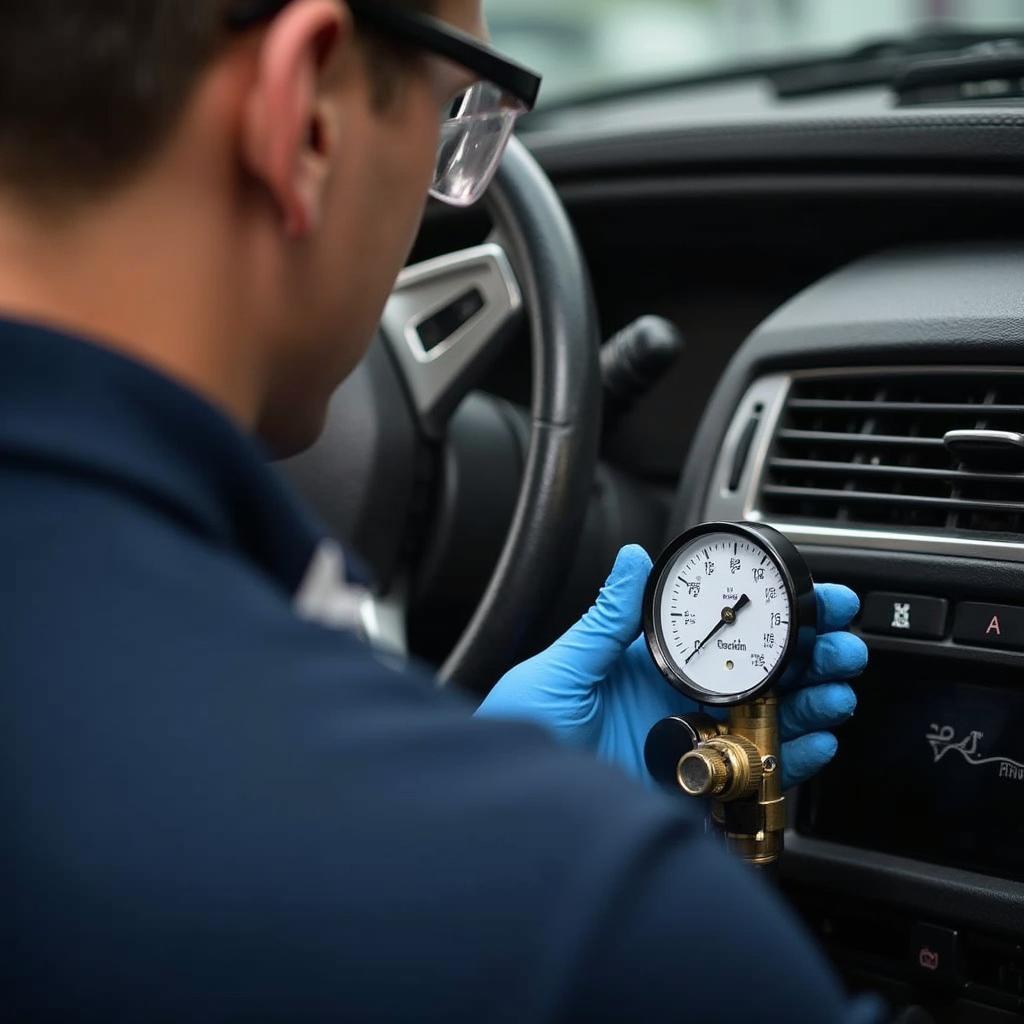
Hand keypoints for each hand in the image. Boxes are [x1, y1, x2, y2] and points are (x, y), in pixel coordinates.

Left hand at [476, 545, 865, 789]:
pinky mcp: (697, 787)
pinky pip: (754, 770)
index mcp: (649, 664)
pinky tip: (816, 741)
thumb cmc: (524, 732)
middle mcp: (677, 701)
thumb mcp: (564, 668)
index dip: (766, 615)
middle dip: (806, 656)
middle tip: (842, 644)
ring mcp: (691, 743)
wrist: (513, 806)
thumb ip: (606, 619)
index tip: (809, 596)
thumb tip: (632, 558)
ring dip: (810, 702)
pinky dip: (791, 758)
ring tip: (837, 688)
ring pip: (767, 719)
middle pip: (757, 674)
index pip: (721, 632)